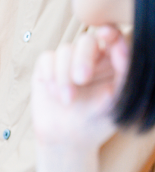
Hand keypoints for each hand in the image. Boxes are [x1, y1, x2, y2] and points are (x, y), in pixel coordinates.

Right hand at [32, 26, 128, 148]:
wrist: (65, 139)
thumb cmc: (95, 123)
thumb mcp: (116, 104)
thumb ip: (123, 77)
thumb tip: (122, 52)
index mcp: (111, 64)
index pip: (113, 39)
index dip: (110, 32)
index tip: (107, 35)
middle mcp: (90, 58)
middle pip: (87, 40)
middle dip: (83, 58)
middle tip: (82, 79)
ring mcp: (67, 61)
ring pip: (65, 50)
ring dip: (64, 76)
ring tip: (67, 99)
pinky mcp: (47, 66)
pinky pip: (47, 58)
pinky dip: (50, 74)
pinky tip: (54, 92)